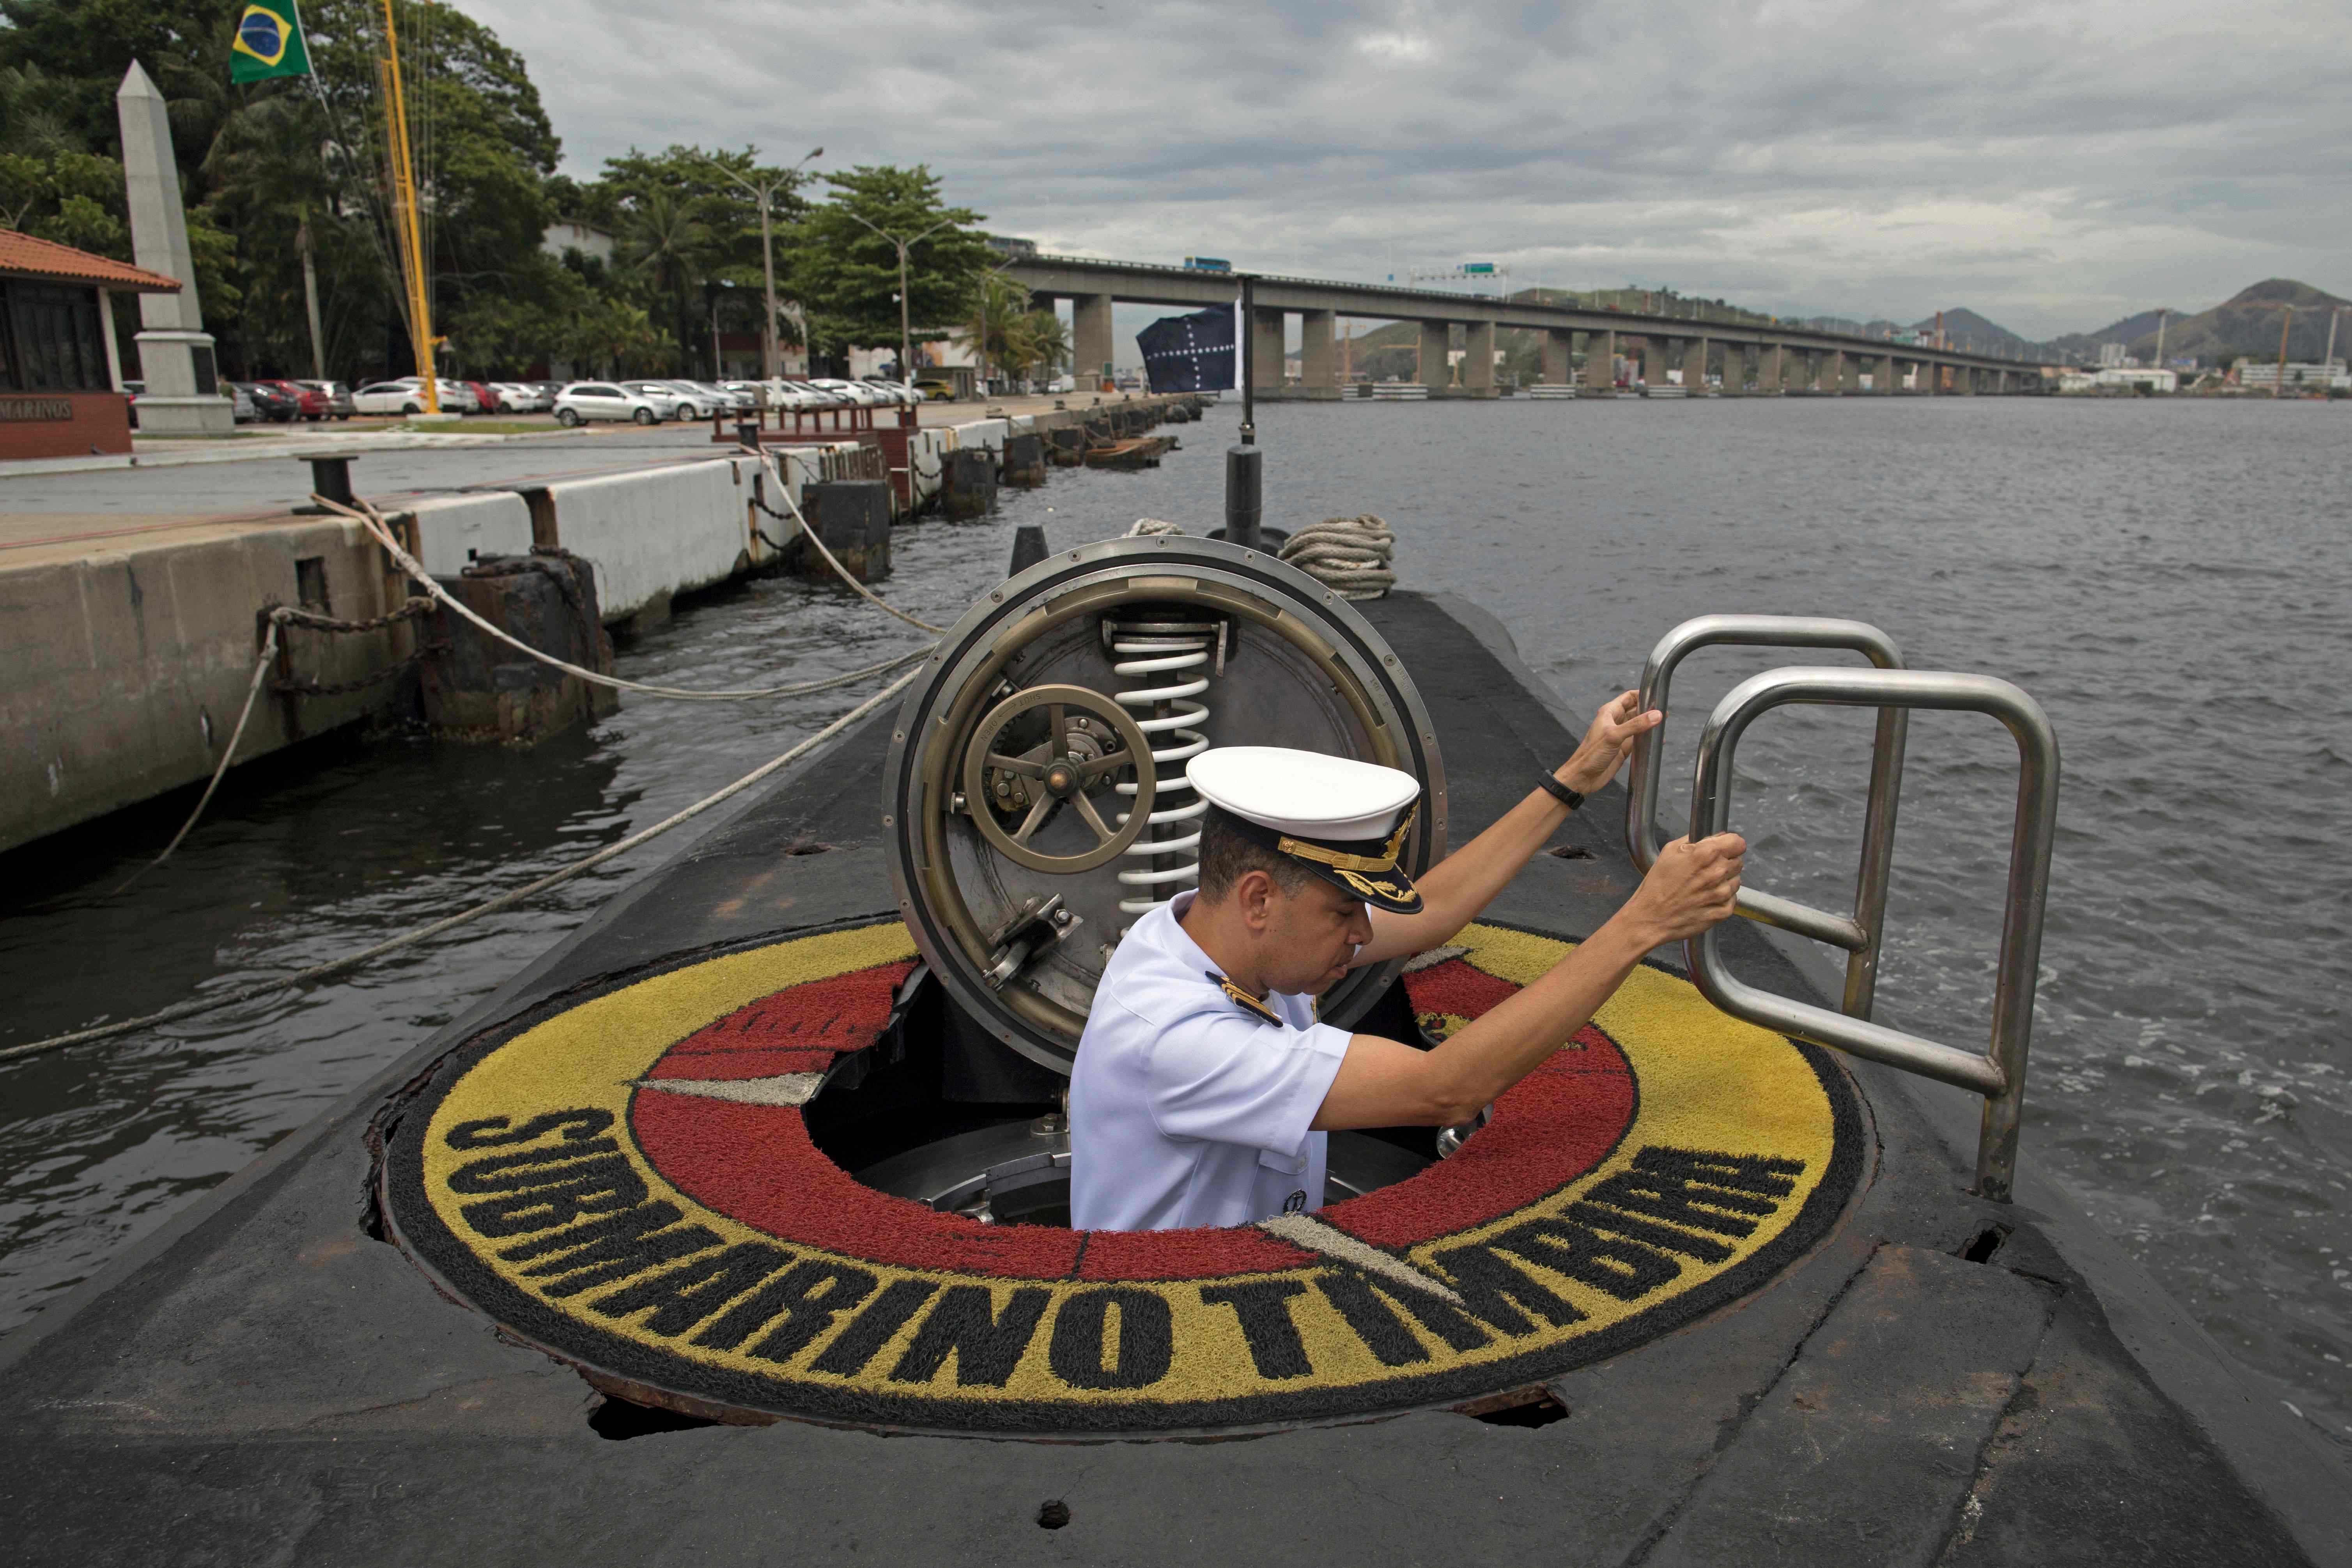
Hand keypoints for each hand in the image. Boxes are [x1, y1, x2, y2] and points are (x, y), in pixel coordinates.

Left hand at [1558, 690, 1663, 794]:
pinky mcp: (1623, 748)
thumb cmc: (1591, 754)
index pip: (1629, 697)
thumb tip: (1656, 715)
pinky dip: (1648, 740)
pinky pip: (1639, 741)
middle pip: (1636, 710)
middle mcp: (1615, 722)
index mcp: (1609, 713)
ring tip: (1664, 726)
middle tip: (1665, 713)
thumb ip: (1636, 725)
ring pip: (1639, 726)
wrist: (1583, 777)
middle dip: (1650, 710)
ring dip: (1650, 725)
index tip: (1658, 696)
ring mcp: (1620, 735)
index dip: (1642, 695)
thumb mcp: (1614, 736)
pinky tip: (1658, 741)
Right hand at [1622, 833, 1744, 946]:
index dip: (1731, 845)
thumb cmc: (1657, 886)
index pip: (1738, 842)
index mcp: (1706, 854)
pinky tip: (1705, 898)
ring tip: (1704, 886)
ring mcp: (1722, 894)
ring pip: (1736, 880)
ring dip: (1724, 881)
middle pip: (1738, 861)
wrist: (1651, 917)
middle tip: (1707, 869)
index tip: (1726, 848)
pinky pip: (1732, 899)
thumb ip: (1694, 840)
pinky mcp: (1723, 911)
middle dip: (1726, 862)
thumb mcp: (1669, 852)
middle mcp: (1718, 872)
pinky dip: (1722, 899)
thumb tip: (1713, 837)